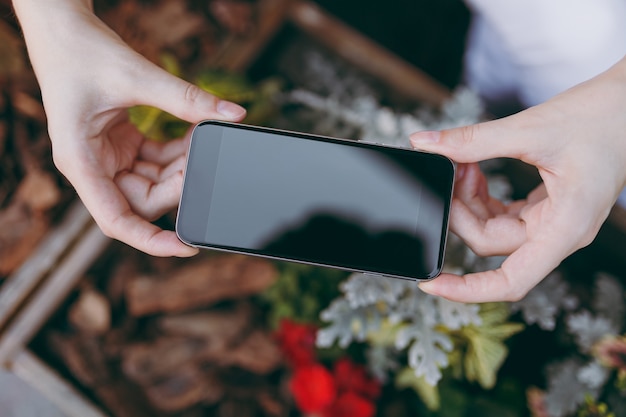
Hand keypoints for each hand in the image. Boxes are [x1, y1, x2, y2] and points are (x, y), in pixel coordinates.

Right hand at [14, 0, 245, 255]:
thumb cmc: (81, 52)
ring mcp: (108, 158)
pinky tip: (195, 134)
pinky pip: (156, 162)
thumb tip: (232, 115)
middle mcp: (93, 167)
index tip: (185, 247)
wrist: (63, 29)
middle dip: (180, 184)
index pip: (117, 220)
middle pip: (144, 200)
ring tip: (202, 139)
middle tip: (206, 158)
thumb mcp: (136, 77)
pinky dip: (177, 153)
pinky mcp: (122, 146)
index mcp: (81, 162)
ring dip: (182, 167)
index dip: (151, 241)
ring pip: (155, 182)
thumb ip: (186, 99)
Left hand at [410, 55, 625, 302]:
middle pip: (490, 243)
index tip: (432, 283)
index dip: (467, 290)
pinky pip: (502, 214)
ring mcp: (552, 221)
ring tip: (464, 163)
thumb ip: (473, 140)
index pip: (510, 283)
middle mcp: (558, 232)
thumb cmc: (601, 118)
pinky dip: (483, 195)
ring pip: (492, 228)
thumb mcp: (529, 129)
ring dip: (470, 201)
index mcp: (565, 228)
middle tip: (451, 171)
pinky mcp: (545, 208)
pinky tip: (475, 169)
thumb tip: (426, 143)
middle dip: (461, 211)